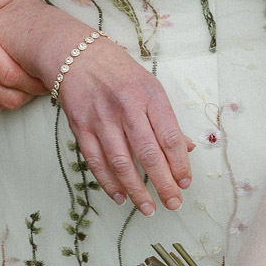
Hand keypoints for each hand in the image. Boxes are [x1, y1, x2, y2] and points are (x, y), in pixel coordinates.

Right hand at [0, 0, 191, 214]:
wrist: (77, 57)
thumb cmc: (120, 73)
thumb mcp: (150, 87)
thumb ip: (167, 120)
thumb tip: (188, 149)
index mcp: (149, 95)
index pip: (169, 136)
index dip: (180, 164)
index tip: (185, 183)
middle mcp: (126, 107)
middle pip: (148, 153)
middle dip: (163, 183)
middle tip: (173, 203)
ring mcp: (101, 119)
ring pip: (122, 163)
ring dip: (137, 190)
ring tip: (149, 208)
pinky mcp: (81, 128)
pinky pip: (96, 162)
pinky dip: (109, 183)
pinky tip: (121, 197)